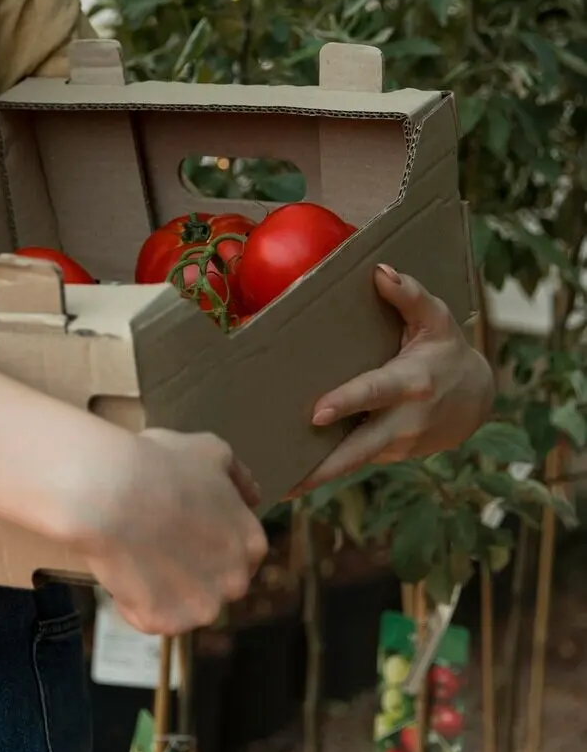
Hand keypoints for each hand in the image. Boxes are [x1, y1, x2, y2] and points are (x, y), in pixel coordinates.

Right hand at [79, 428, 267, 636]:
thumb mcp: (209, 450)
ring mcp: (201, 607)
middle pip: (214, 584)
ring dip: (162, 588)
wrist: (111, 491)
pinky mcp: (165, 624)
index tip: (181, 528)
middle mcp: (235, 581)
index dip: (207, 541)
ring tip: (134, 554)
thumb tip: (252, 495)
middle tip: (156, 542)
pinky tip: (120, 569)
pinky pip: (147, 617)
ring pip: (182, 605)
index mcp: (251, 543)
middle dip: (189, 570)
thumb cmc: (160, 464)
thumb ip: (237, 476)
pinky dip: (132, 601)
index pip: (238, 553)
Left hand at [295, 264, 494, 491]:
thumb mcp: (437, 318)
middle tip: (284, 480)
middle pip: (359, 450)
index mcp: (412, 382)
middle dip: (323, 468)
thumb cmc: (447, 350)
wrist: (478, 398)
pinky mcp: (389, 455)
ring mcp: (397, 444)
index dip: (346, 403)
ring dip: (316, 473)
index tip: (317, 413)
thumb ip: (410, 295)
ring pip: (352, 461)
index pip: (374, 392)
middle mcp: (404, 420)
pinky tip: (291, 474)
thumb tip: (381, 271)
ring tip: (272, 480)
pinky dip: (326, 469)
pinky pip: (354, 460)